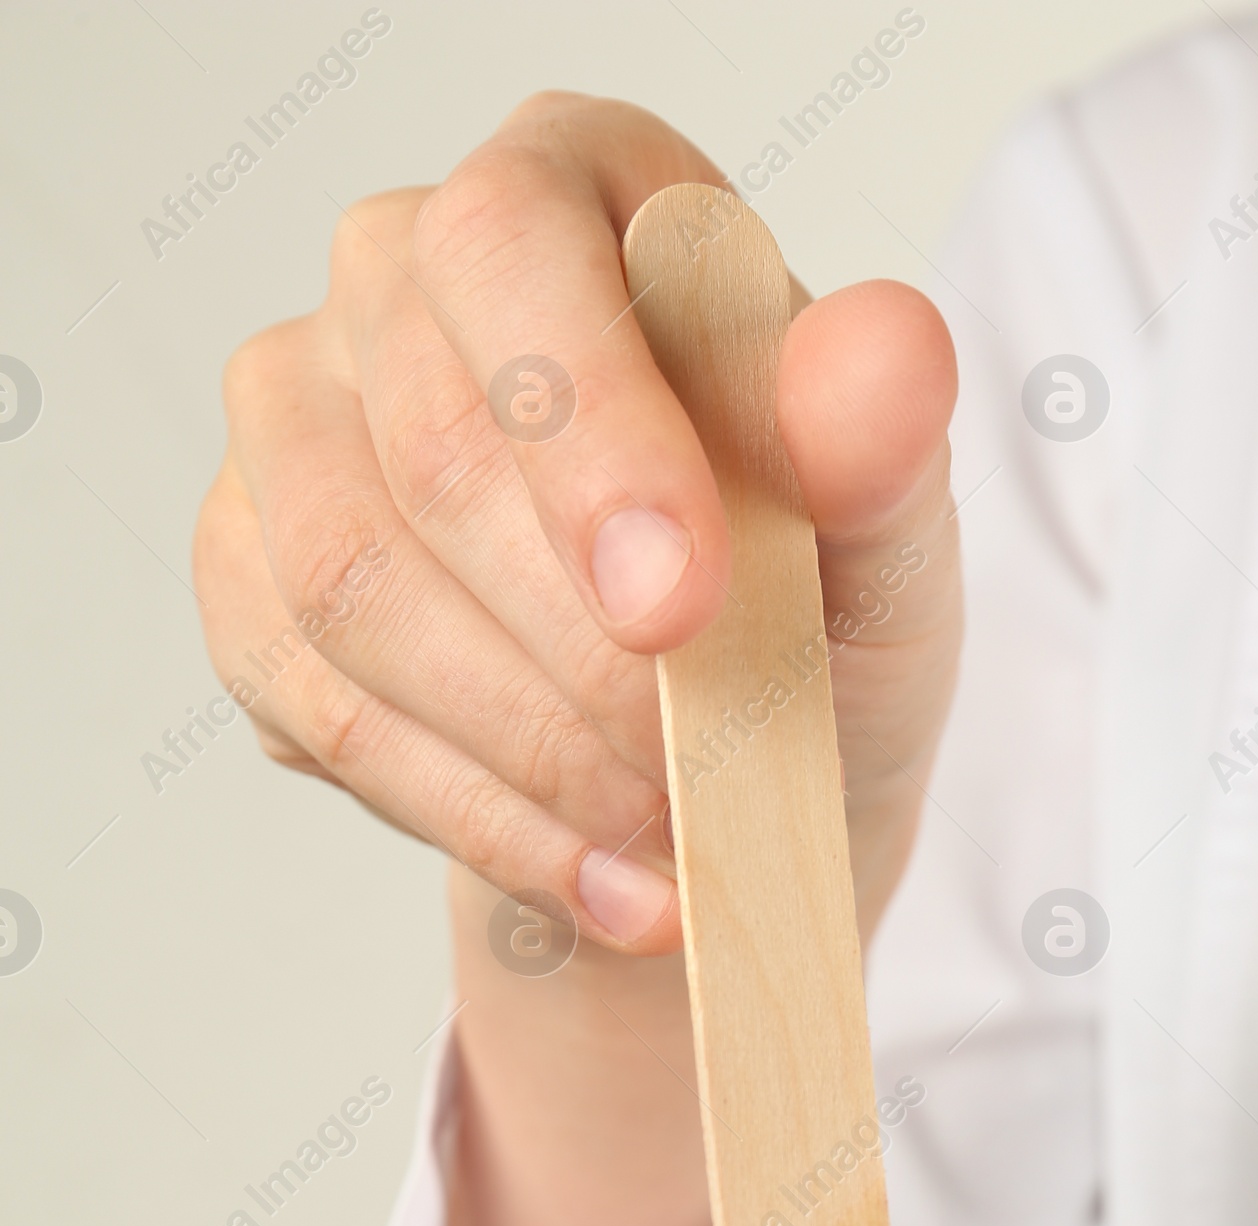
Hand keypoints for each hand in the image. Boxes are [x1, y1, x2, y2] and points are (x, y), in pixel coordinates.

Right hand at [194, 92, 961, 958]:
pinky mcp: (247, 583)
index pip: (512, 254)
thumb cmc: (812, 599)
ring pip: (348, 595)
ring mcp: (293, 428)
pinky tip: (596, 881)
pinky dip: (476, 822)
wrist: (732, 756)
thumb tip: (882, 355)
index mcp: (563, 188)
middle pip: (430, 457)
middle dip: (581, 657)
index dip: (587, 438)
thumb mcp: (886, 540)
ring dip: (524, 755)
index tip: (682, 611)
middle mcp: (390, 277)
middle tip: (702, 779)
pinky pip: (320, 712)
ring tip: (664, 848)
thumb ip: (879, 451)